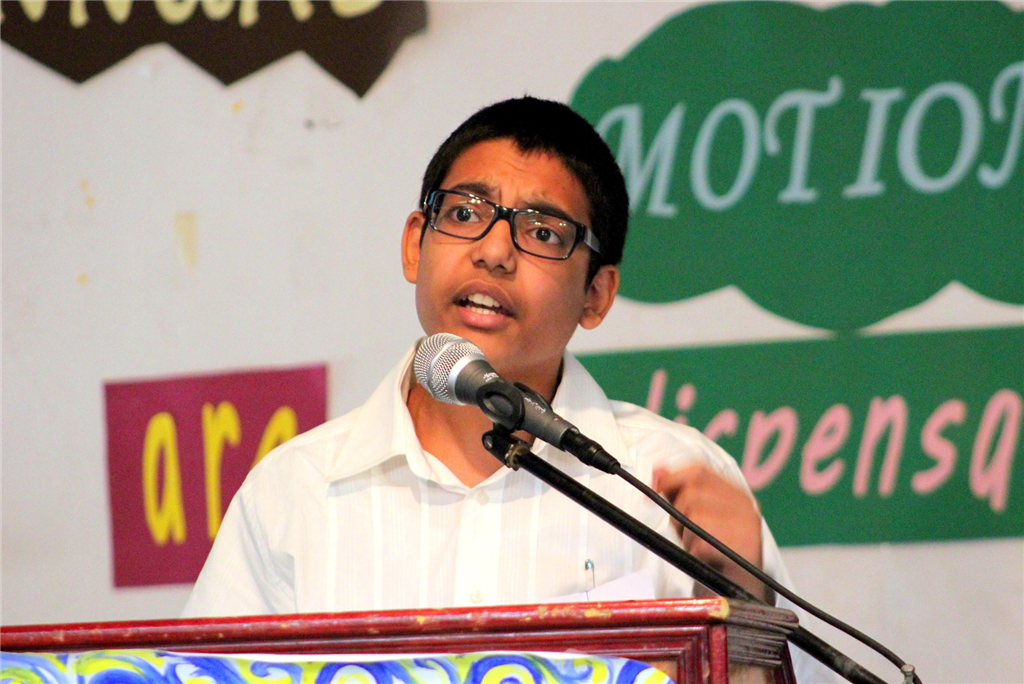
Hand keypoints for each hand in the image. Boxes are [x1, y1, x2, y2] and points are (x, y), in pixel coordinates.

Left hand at [653, 462, 768, 601]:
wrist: (741, 595)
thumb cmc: (714, 555)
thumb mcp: (696, 520)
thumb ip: (678, 494)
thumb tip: (657, 469)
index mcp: (735, 494)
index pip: (699, 470)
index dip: (672, 475)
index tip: (655, 486)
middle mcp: (745, 505)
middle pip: (692, 491)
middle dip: (677, 511)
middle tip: (683, 531)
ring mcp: (746, 526)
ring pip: (694, 514)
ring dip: (685, 534)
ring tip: (697, 548)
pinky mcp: (743, 549)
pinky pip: (700, 541)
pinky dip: (693, 551)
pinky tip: (703, 559)